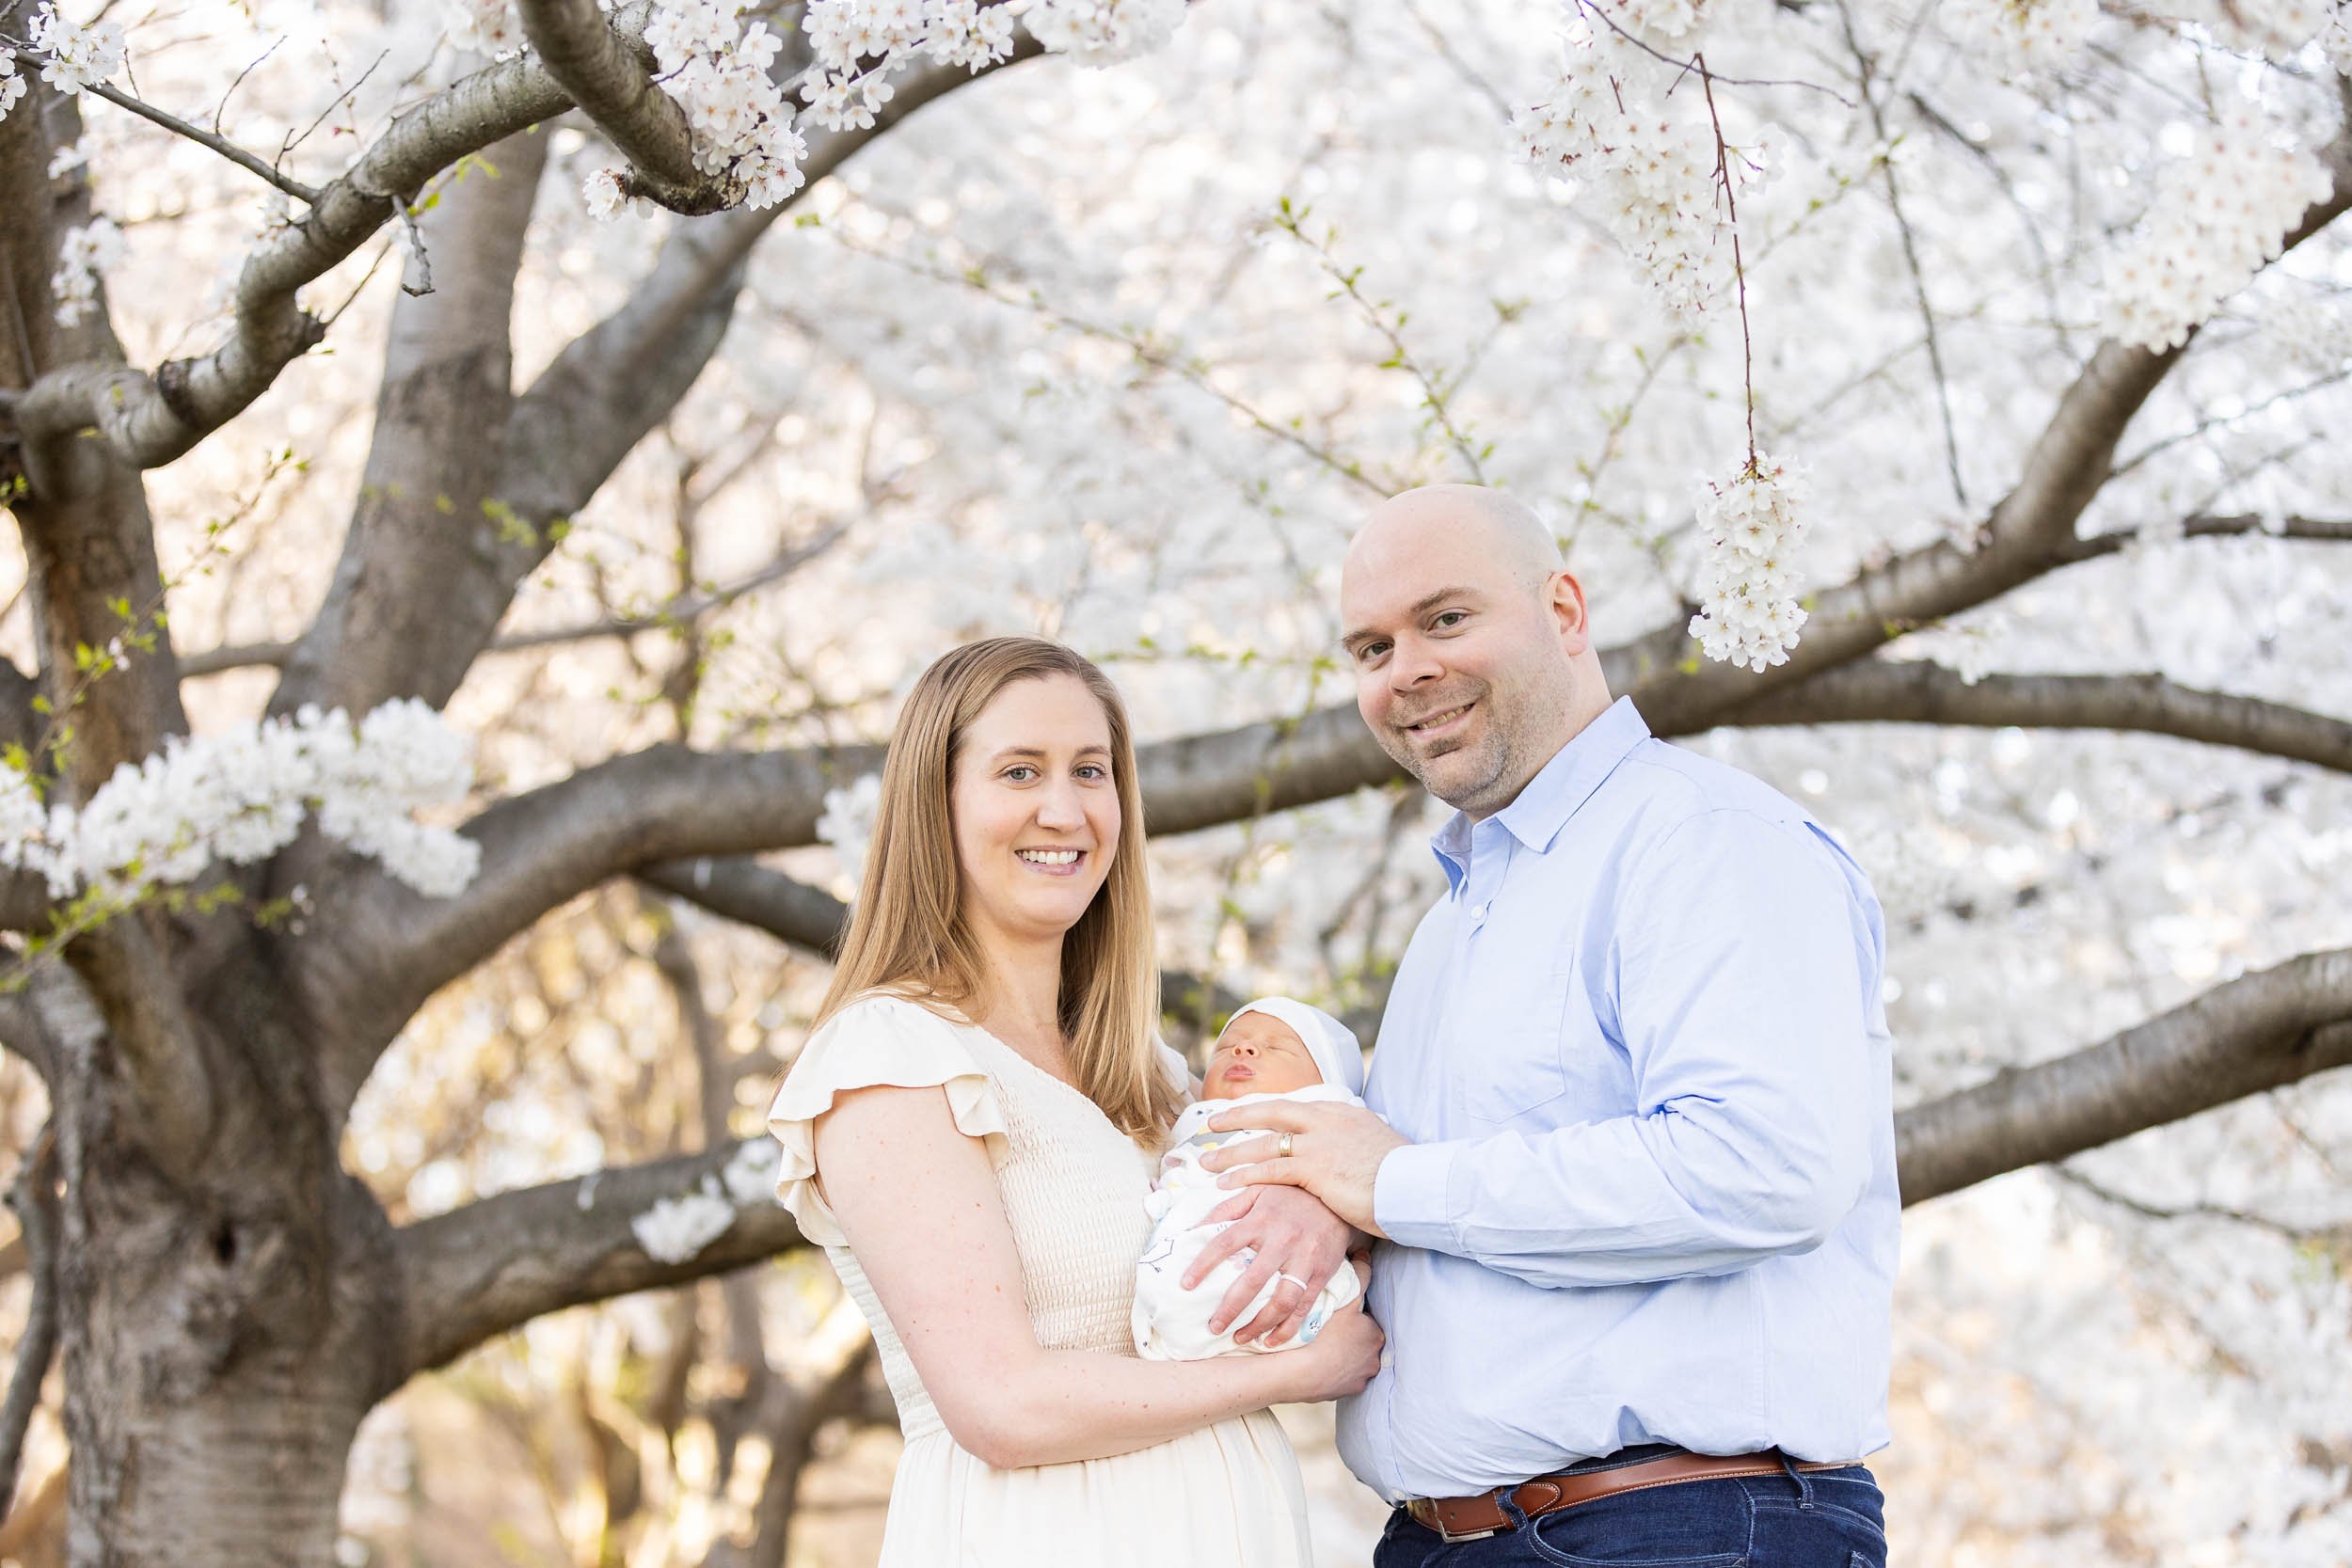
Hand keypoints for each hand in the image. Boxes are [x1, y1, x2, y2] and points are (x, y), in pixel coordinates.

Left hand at [1184, 1185, 1350, 1346]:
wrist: (1336, 1197)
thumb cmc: (1290, 1194)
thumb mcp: (1257, 1189)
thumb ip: (1227, 1207)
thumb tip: (1196, 1227)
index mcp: (1260, 1219)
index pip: (1224, 1243)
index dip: (1202, 1265)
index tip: (1185, 1285)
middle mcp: (1282, 1240)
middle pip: (1252, 1281)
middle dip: (1230, 1308)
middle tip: (1213, 1327)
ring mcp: (1304, 1259)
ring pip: (1281, 1301)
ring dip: (1259, 1324)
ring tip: (1239, 1338)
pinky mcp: (1322, 1273)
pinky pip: (1304, 1306)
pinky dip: (1288, 1328)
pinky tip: (1271, 1341)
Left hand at [1200, 1099, 1407, 1236]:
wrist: (1416, 1184)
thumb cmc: (1403, 1176)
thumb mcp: (1377, 1147)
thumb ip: (1355, 1145)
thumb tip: (1351, 1156)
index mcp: (1341, 1112)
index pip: (1294, 1107)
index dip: (1266, 1111)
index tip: (1246, 1114)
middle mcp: (1325, 1120)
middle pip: (1271, 1112)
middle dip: (1238, 1116)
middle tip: (1212, 1123)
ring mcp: (1318, 1142)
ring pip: (1263, 1143)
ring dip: (1231, 1153)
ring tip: (1207, 1162)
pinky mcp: (1314, 1168)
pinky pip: (1269, 1169)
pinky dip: (1244, 1175)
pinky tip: (1225, 1183)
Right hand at [1277, 1257, 1381, 1404]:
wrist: (1296, 1371)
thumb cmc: (1321, 1333)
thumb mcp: (1345, 1298)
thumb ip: (1360, 1276)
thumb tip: (1367, 1256)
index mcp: (1376, 1335)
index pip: (1366, 1322)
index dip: (1350, 1317)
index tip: (1335, 1317)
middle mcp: (1375, 1359)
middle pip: (1362, 1343)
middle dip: (1349, 1338)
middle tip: (1326, 1331)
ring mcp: (1361, 1378)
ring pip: (1353, 1362)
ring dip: (1342, 1356)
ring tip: (1321, 1346)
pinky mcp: (1348, 1392)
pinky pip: (1342, 1378)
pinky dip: (1334, 1372)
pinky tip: (1319, 1362)